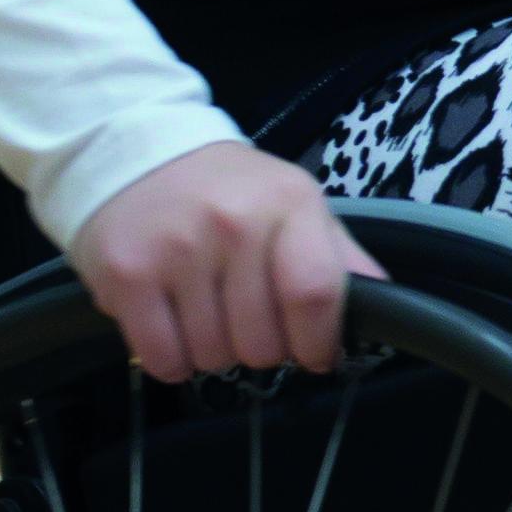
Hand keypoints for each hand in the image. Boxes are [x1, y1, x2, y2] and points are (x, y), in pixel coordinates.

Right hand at [67, 145, 382, 386]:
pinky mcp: (128, 275)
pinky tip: (170, 320)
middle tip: (242, 314)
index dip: (318, 341)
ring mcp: (177, 248)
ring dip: (212, 350)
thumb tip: (383, 303)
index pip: (315, 294)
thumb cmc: (225, 190)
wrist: (135, 152)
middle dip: (260, 347)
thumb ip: (339, 256)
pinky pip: (164, 359)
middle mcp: (233, 222)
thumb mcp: (293, 203)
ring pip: (214, 357)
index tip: (312, 352)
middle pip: (263, 343)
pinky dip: (171, 357)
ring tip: (202, 307)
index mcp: (288, 204)